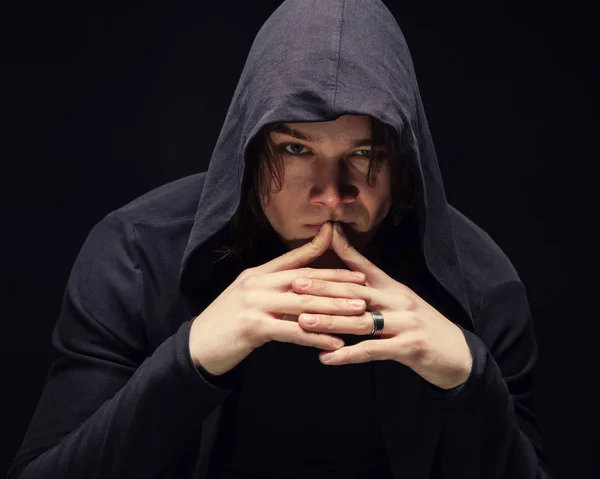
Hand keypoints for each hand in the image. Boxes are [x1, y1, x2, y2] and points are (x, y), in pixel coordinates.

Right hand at [189, 222, 367, 375]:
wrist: (197, 345)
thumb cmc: (226, 322)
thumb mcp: (248, 295)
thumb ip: (272, 285)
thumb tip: (301, 283)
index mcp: (258, 273)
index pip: (297, 262)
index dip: (327, 262)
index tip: (354, 267)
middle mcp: (257, 283)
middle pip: (307, 282)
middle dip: (339, 287)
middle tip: (366, 292)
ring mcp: (254, 303)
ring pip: (305, 306)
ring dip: (336, 312)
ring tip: (360, 317)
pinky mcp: (252, 327)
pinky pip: (292, 332)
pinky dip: (317, 338)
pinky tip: (335, 343)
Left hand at [294, 222, 472, 389]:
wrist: (457, 352)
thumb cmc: (420, 325)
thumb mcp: (398, 301)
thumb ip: (374, 288)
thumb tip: (346, 275)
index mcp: (393, 287)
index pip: (362, 267)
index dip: (340, 254)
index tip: (316, 245)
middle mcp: (398, 300)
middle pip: (354, 292)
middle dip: (323, 289)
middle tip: (295, 286)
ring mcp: (404, 323)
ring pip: (360, 320)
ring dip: (329, 322)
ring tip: (302, 323)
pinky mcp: (409, 347)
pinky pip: (372, 350)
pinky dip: (347, 354)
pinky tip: (326, 358)